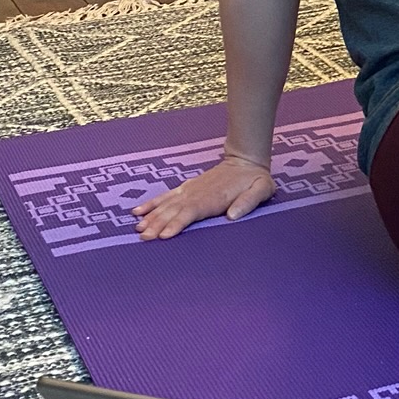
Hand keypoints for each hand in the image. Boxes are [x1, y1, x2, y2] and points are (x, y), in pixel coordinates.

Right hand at [133, 156, 274, 240]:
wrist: (245, 160)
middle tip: (144, 238)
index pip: (192, 212)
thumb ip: (248, 202)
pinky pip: (165, 196)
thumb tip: (232, 216)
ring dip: (152, 217)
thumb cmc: (255, 179)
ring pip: (167, 204)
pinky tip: (137, 212)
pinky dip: (151, 204)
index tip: (165, 235)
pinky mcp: (186, 188)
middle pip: (174, 210)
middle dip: (158, 224)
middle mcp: (197, 193)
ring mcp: (189, 190)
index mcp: (214, 197)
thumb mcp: (261, 189)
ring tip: (138, 229)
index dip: (178, 223)